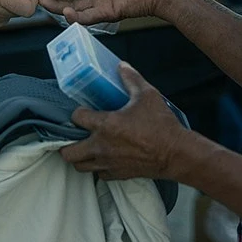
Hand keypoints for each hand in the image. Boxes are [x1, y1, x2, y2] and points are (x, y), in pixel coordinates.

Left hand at [59, 64, 189, 180]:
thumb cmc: (161, 125)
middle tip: (73, 136)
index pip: (76, 118)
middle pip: (68, 152)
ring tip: (84, 149)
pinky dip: (97, 168)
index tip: (84, 111)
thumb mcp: (147, 95)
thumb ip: (131, 79)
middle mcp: (101, 146)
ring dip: (79, 158)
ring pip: (80, 166)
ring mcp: (108, 163)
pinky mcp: (117, 174)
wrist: (175, 154)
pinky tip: (103, 158)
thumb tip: (122, 66)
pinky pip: (98, 175)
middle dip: (66, 144)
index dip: (77, 113)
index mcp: (105, 125)